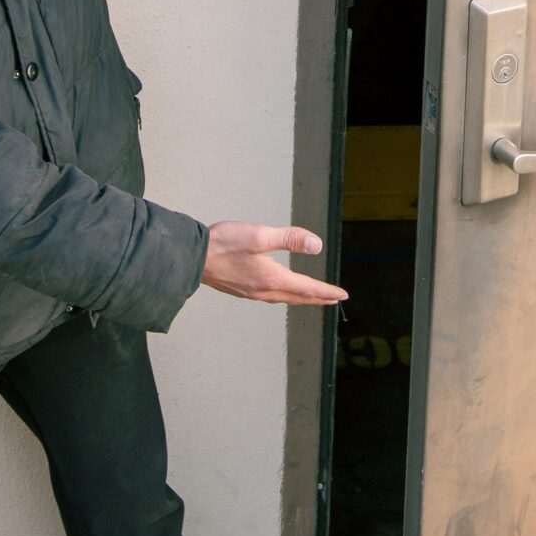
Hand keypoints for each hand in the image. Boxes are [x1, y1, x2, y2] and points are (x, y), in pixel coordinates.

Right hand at [201, 222, 346, 306]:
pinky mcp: (241, 289)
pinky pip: (271, 297)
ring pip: (284, 299)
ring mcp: (251, 293)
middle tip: (334, 300)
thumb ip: (289, 239)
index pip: (307, 288)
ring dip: (302, 298)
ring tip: (313, 297)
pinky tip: (281, 291)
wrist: (192, 257)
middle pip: (298, 297)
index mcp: (272, 279)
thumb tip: (317, 246)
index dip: (326, 291)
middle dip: (318, 298)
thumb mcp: (260, 235)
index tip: (342, 295)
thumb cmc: (224, 244)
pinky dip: (285, 296)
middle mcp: (263, 291)